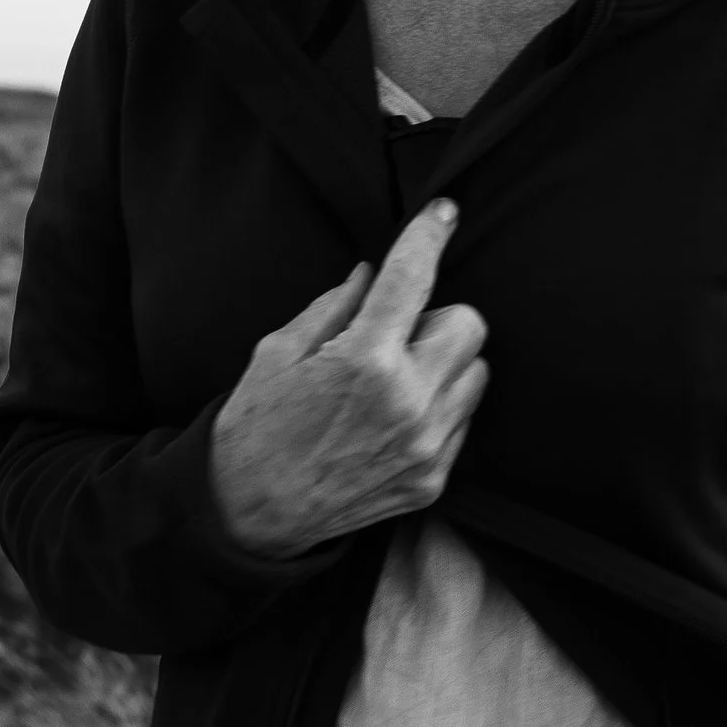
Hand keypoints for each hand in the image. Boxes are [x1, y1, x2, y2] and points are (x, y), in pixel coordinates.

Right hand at [208, 201, 489, 555]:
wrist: (251, 514)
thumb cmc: (256, 428)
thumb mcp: (278, 352)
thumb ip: (334, 306)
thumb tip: (372, 273)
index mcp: (363, 359)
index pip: (413, 277)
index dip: (429, 236)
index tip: (443, 213)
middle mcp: (407, 400)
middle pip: (468, 325)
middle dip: (435, 319)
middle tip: (393, 335)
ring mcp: (426, 443)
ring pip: (476, 373)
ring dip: (444, 363)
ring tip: (395, 381)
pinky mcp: (433, 477)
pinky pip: (463, 420)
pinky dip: (439, 407)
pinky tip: (394, 418)